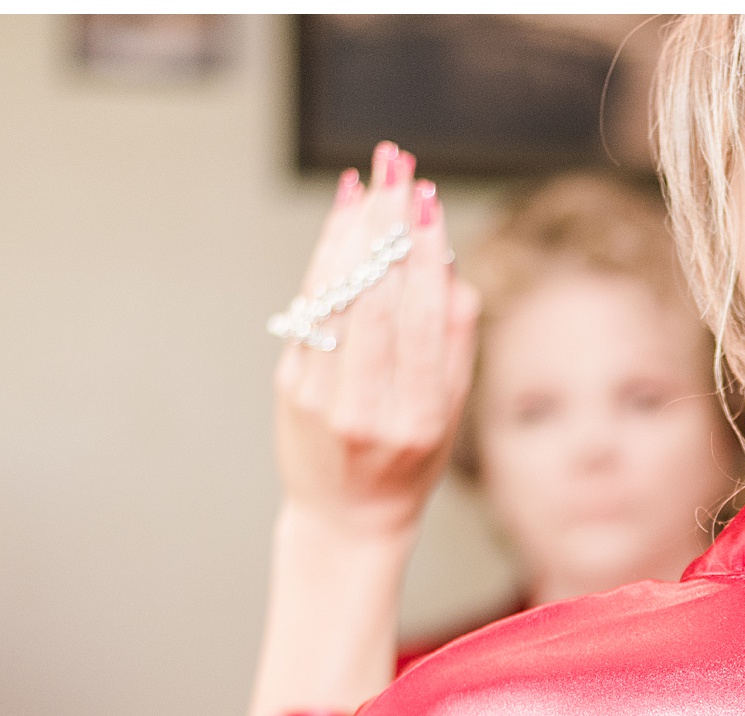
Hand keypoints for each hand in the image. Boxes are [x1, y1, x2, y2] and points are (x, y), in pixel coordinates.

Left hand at [272, 141, 478, 541]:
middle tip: (397, 168)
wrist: (345, 517)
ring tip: (370, 181)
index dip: (425, 258)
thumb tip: (448, 269)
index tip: (427, 203)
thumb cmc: (411, 463)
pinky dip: (327, 257)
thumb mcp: (449, 419)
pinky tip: (343, 220)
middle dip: (387, 227)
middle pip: (377, 299)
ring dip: (352, 230)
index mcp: (419, 419)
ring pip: (338, 297)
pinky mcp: (291, 384)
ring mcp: (321, 397)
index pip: (424, 322)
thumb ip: (454, 349)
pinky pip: (313, 308)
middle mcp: (367, 408)